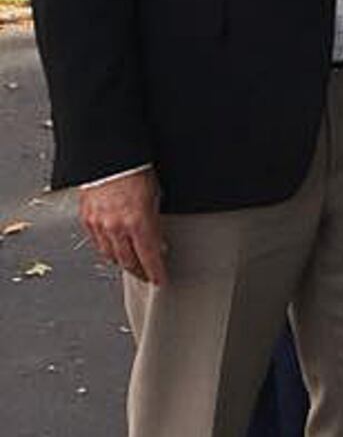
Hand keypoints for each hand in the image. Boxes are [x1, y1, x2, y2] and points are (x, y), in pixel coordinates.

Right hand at [79, 167, 166, 284]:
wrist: (110, 155)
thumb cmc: (137, 170)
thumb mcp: (156, 197)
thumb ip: (156, 223)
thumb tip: (159, 243)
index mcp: (139, 222)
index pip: (149, 258)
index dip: (156, 273)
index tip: (161, 280)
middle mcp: (117, 227)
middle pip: (128, 261)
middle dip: (140, 271)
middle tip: (147, 275)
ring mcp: (99, 224)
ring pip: (110, 255)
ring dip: (122, 262)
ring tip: (132, 265)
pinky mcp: (87, 219)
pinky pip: (96, 243)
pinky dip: (107, 250)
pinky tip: (113, 250)